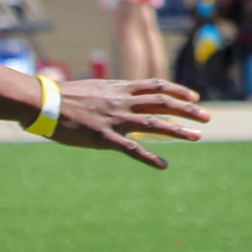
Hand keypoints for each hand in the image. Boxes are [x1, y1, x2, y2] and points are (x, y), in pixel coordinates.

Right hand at [52, 78, 208, 168]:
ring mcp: (115, 119)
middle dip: (188, 110)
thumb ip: (111, 93)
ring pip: (155, 124)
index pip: (157, 86)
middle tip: (207, 117)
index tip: (194, 96)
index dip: (178, 90)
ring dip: (178, 131)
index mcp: (120, 88)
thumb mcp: (94, 87)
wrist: (44, 102)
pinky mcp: (104, 138)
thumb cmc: (64, 96)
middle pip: (164, 103)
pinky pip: (132, 149)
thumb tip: (121, 95)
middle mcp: (123, 102)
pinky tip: (164, 165)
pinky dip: (150, 157)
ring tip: (197, 137)